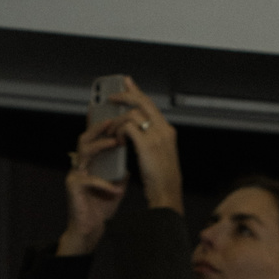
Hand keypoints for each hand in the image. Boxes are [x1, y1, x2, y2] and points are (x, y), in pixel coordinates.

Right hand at [58, 117, 128, 255]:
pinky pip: (89, 180)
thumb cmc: (101, 207)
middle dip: (98, 128)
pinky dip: (104, 184)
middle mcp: (80, 165)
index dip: (99, 125)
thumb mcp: (116, 187)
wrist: (91, 229)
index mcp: (89, 163)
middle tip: (113, 121)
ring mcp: (75, 174)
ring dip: (100, 146)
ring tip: (114, 142)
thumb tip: (131, 162)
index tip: (112, 113)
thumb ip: (121, 173)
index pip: (93, 139)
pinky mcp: (73, 187)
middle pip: (85, 138)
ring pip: (83, 152)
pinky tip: (116, 189)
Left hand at [110, 79, 182, 213]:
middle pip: (142, 101)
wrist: (167, 195)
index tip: (127, 83)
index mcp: (167, 131)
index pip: (150, 104)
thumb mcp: (160, 155)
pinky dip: (119, 132)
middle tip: (111, 98)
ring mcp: (156, 136)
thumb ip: (152, 140)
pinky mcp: (146, 144)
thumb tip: (136, 130)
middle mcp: (163, 129)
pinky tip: (117, 141)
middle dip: (124, 96)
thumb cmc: (162, 181)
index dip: (137, 92)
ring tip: (112, 133)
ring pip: (131, 114)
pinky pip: (127, 127)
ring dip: (117, 122)